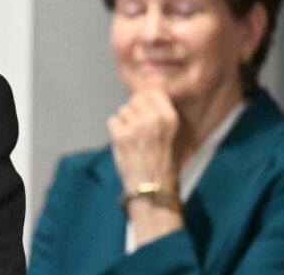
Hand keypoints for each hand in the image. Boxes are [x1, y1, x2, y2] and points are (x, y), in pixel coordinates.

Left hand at [107, 88, 182, 245]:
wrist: (153, 190)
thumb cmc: (163, 166)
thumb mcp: (171, 137)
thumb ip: (158, 117)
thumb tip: (142, 100)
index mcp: (170, 118)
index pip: (153, 92)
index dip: (146, 101)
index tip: (146, 113)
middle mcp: (154, 119)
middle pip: (135, 100)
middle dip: (134, 112)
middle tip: (138, 130)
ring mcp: (136, 126)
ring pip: (123, 110)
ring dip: (124, 122)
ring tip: (133, 139)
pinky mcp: (120, 135)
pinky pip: (112, 121)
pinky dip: (115, 130)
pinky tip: (124, 143)